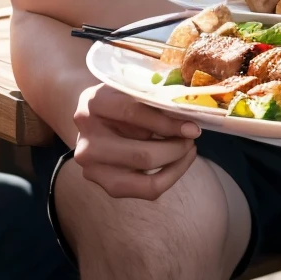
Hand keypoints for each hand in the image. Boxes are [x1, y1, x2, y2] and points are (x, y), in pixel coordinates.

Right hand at [74, 83, 199, 200]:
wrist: (92, 120)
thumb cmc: (117, 100)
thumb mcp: (129, 90)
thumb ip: (152, 101)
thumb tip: (188, 121)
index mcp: (92, 104)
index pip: (132, 114)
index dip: (166, 123)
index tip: (193, 128)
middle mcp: (87, 139)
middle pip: (142, 154)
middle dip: (175, 148)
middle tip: (192, 138)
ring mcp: (94, 167)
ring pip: (146, 175)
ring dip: (175, 163)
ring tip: (187, 149)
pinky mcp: (107, 185)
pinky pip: (148, 189)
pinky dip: (169, 177)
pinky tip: (178, 163)